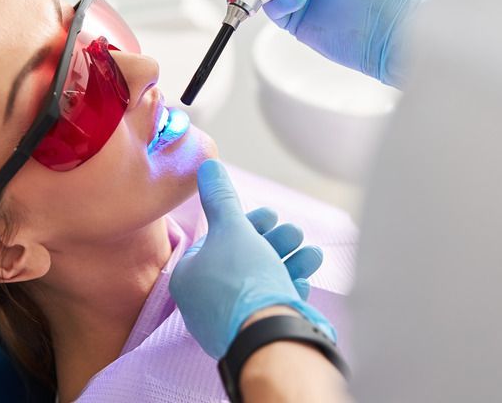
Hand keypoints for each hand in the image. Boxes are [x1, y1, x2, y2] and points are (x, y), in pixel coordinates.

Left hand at [169, 160, 335, 358]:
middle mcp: (204, 302)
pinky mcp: (254, 332)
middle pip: (242, 258)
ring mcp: (230, 321)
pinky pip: (270, 302)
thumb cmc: (244, 280)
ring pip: (261, 279)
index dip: (246, 223)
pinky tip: (306, 276)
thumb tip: (205, 165)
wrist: (269, 334)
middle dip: (274, 240)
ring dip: (289, 259)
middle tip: (293, 232)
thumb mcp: (232, 227)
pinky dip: (289, 285)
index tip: (270, 216)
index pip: (215, 240)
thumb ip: (221, 197)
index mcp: (190, 276)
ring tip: (311, 253)